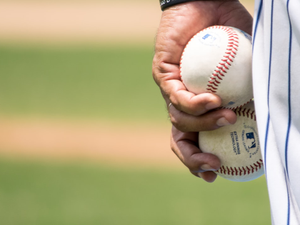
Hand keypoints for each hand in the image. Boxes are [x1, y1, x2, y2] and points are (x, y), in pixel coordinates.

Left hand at [152, 1, 252, 181]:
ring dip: (204, 125)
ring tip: (227, 116)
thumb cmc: (231, 35)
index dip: (201, 160)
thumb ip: (257, 87)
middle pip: (179, 139)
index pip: (195, 140)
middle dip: (193, 158)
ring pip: (178, 120)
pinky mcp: (163, 73)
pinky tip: (213, 98)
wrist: (209, 4)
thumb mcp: (250, 66)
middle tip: (213, 165)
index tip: (215, 173)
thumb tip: (272, 110)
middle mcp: (183, 102)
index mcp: (200, 106)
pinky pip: (175, 96)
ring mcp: (171, 89)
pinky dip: (195, 103)